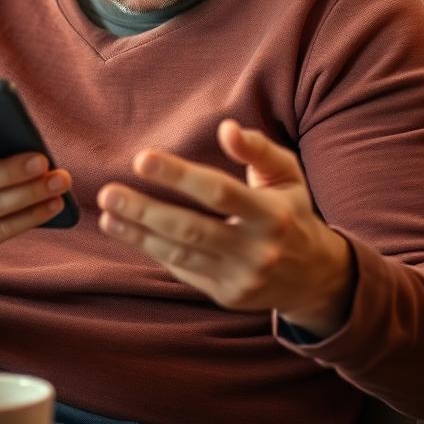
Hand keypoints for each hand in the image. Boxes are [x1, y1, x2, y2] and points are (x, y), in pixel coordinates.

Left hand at [97, 120, 354, 336]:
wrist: (316, 277)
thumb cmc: (292, 212)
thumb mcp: (287, 174)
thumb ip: (258, 149)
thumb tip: (225, 128)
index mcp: (271, 213)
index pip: (218, 192)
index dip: (178, 176)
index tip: (142, 159)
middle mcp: (256, 249)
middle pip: (191, 228)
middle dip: (144, 210)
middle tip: (107, 193)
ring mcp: (240, 277)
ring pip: (180, 253)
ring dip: (138, 234)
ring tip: (107, 214)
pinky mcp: (226, 295)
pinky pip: (183, 270)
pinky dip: (152, 250)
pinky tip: (127, 232)